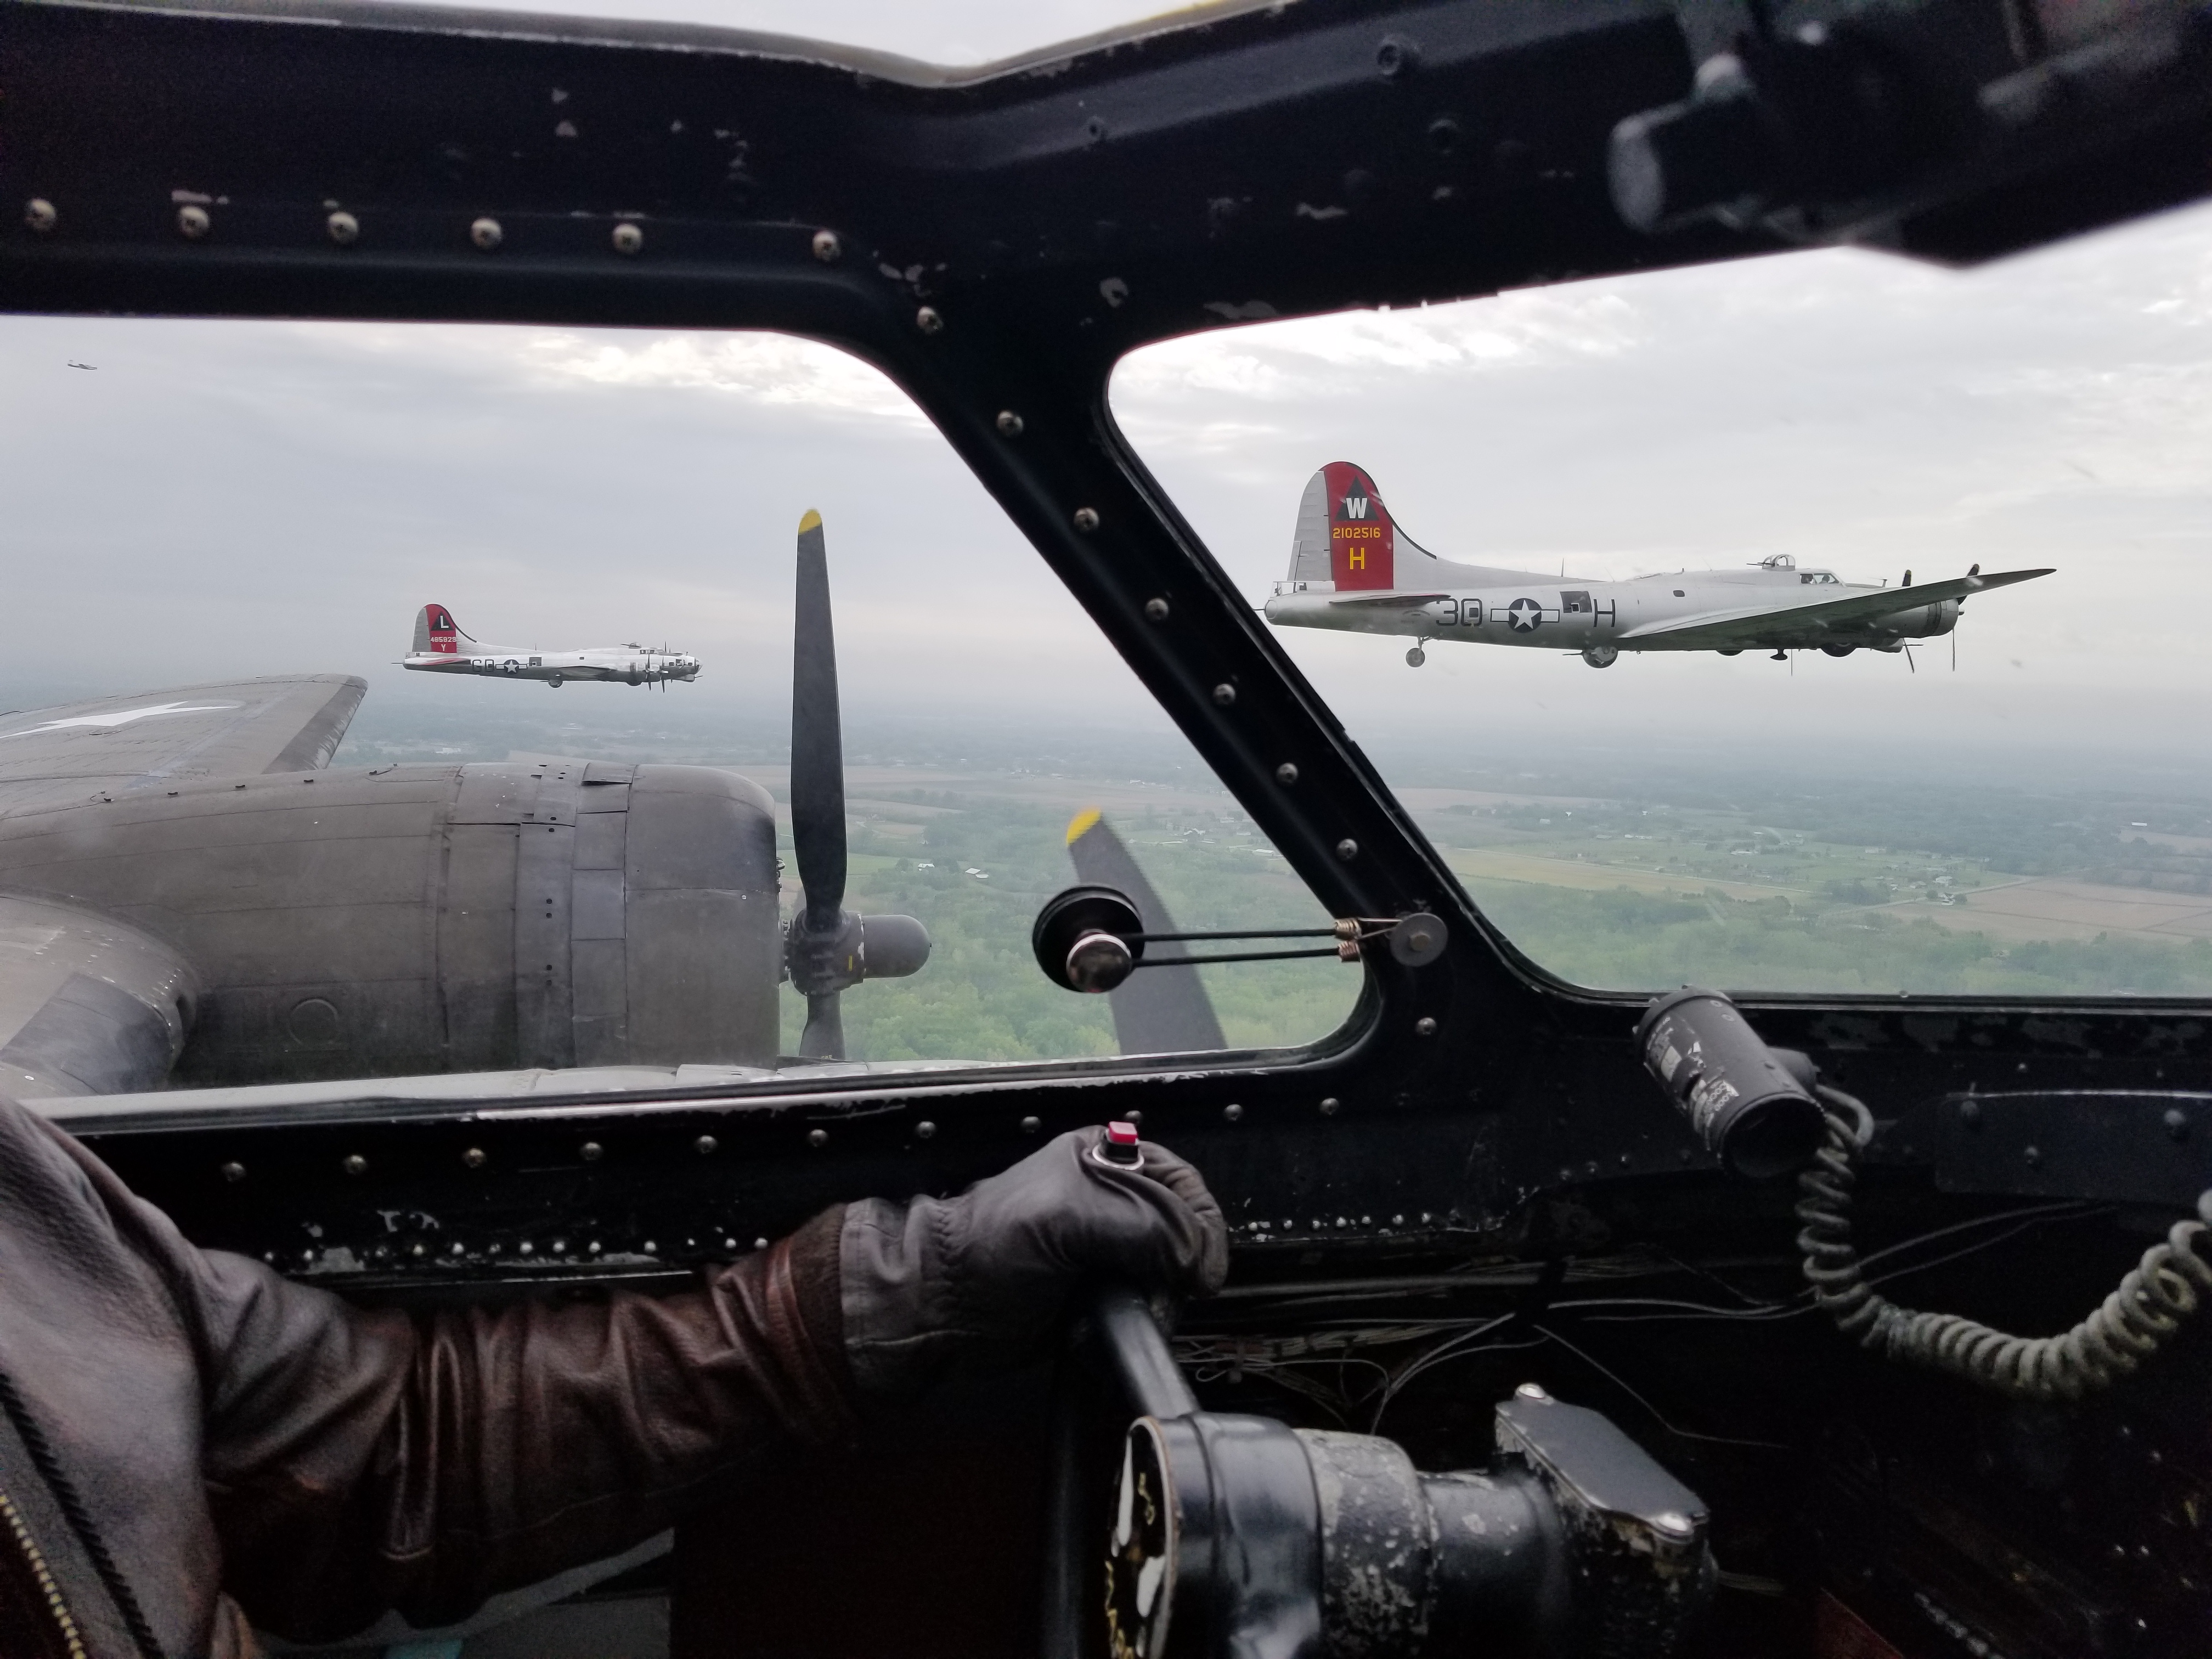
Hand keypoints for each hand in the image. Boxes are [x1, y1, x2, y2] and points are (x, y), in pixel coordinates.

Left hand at [839, 1126, 1226, 1395]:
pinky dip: (1143, 1316)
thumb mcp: (1070, 1218)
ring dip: (1161, 1295)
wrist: (947, 1305)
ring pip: (1169, 1270)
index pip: (1181, 1183)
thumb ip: (1141, 1227)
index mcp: (1106, 1159)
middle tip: (1173, 1290)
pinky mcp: (1102, 1292)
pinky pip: (1145, 1303)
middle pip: (1182, 1228)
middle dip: (1181, 1262)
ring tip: (1137, 1307)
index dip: (1200, 1223)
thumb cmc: (994, 1246)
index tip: (1202, 1268)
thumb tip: (1195, 1260)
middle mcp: (1114, 1199)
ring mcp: (1108, 1248)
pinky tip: (1123, 1321)